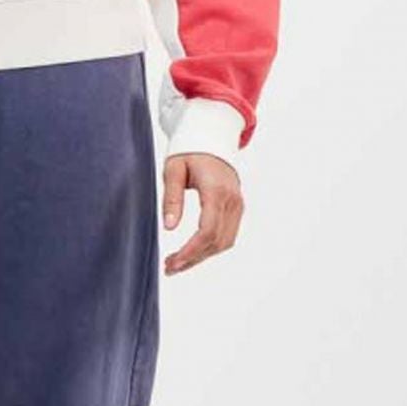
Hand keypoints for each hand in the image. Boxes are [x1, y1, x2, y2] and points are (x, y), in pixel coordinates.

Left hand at [161, 153, 243, 273]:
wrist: (212, 138)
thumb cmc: (190, 151)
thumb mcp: (173, 169)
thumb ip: (172, 197)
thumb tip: (169, 227)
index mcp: (216, 191)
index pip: (207, 231)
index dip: (190, 251)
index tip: (171, 262)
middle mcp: (232, 200)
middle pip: (216, 242)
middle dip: (193, 259)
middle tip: (168, 268)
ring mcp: (238, 205)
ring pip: (224, 242)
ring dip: (201, 256)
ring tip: (177, 264)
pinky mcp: (237, 208)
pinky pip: (227, 235)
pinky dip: (210, 248)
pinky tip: (192, 252)